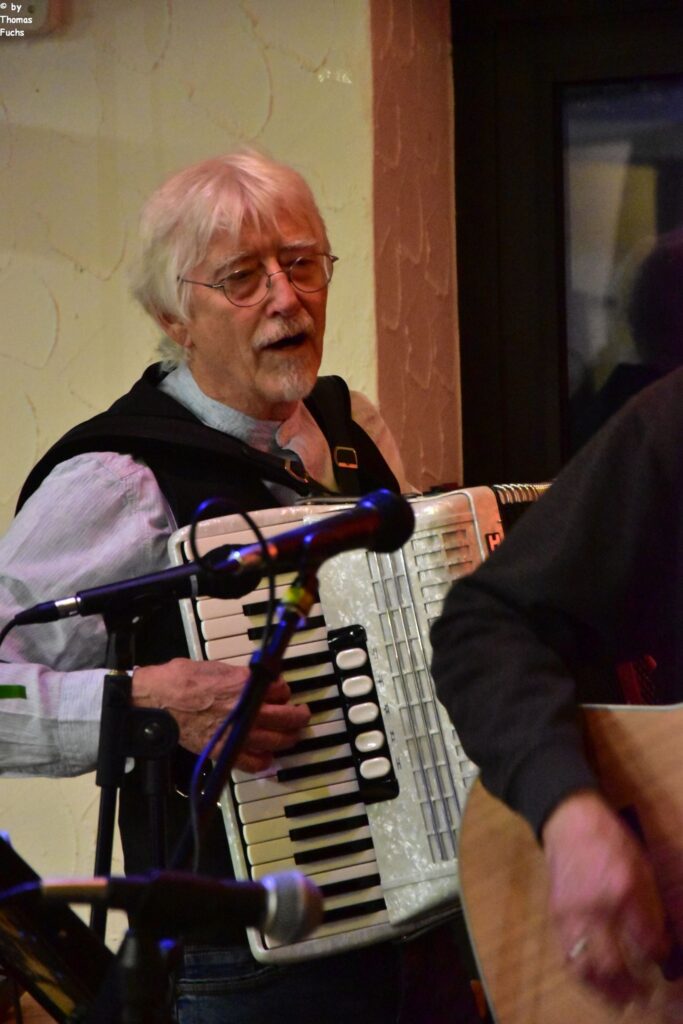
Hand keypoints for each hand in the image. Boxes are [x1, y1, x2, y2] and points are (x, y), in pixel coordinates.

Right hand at [131, 658, 309, 771]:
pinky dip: (264, 761)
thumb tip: (254, 680)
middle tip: (301, 715)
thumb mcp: (218, 667)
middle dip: (299, 716)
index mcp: (245, 685)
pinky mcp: (225, 752)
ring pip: (277, 741)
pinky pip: (254, 763)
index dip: (284, 691)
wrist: (160, 701)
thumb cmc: (182, 679)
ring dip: (288, 738)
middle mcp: (246, 710)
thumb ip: (241, 677)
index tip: (282, 693)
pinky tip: (267, 757)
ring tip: (291, 736)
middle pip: (287, 717)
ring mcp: (237, 733)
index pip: (281, 690)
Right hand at [542, 790, 667, 1006]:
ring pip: (585, 967)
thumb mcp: (641, 866)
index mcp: (623, 890)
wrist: (568, 820)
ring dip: (603, 990)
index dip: (660, 957)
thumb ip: (651, 906)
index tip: (665, 962)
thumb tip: (662, 942)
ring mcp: (572, 914)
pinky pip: (568, 955)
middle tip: (644, 996)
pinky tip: (595, 981)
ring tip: (620, 1000)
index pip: (646, 940)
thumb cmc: (610, 839)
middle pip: (611, 964)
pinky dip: (583, 975)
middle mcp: (595, 908)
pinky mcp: (556, 916)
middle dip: (630, 987)